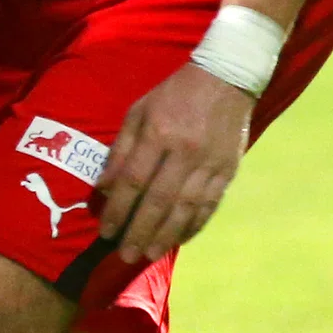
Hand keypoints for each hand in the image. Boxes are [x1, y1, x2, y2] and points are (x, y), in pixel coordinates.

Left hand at [97, 61, 253, 263]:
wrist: (226, 78)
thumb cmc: (173, 94)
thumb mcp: (138, 111)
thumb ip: (120, 150)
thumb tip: (103, 187)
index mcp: (158, 133)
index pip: (133, 181)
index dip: (118, 209)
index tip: (106, 231)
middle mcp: (185, 152)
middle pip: (159, 200)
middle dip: (140, 230)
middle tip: (125, 254)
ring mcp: (210, 163)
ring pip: (186, 208)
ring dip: (166, 235)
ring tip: (148, 254)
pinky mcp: (229, 170)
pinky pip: (210, 204)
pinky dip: (194, 225)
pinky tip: (179, 239)